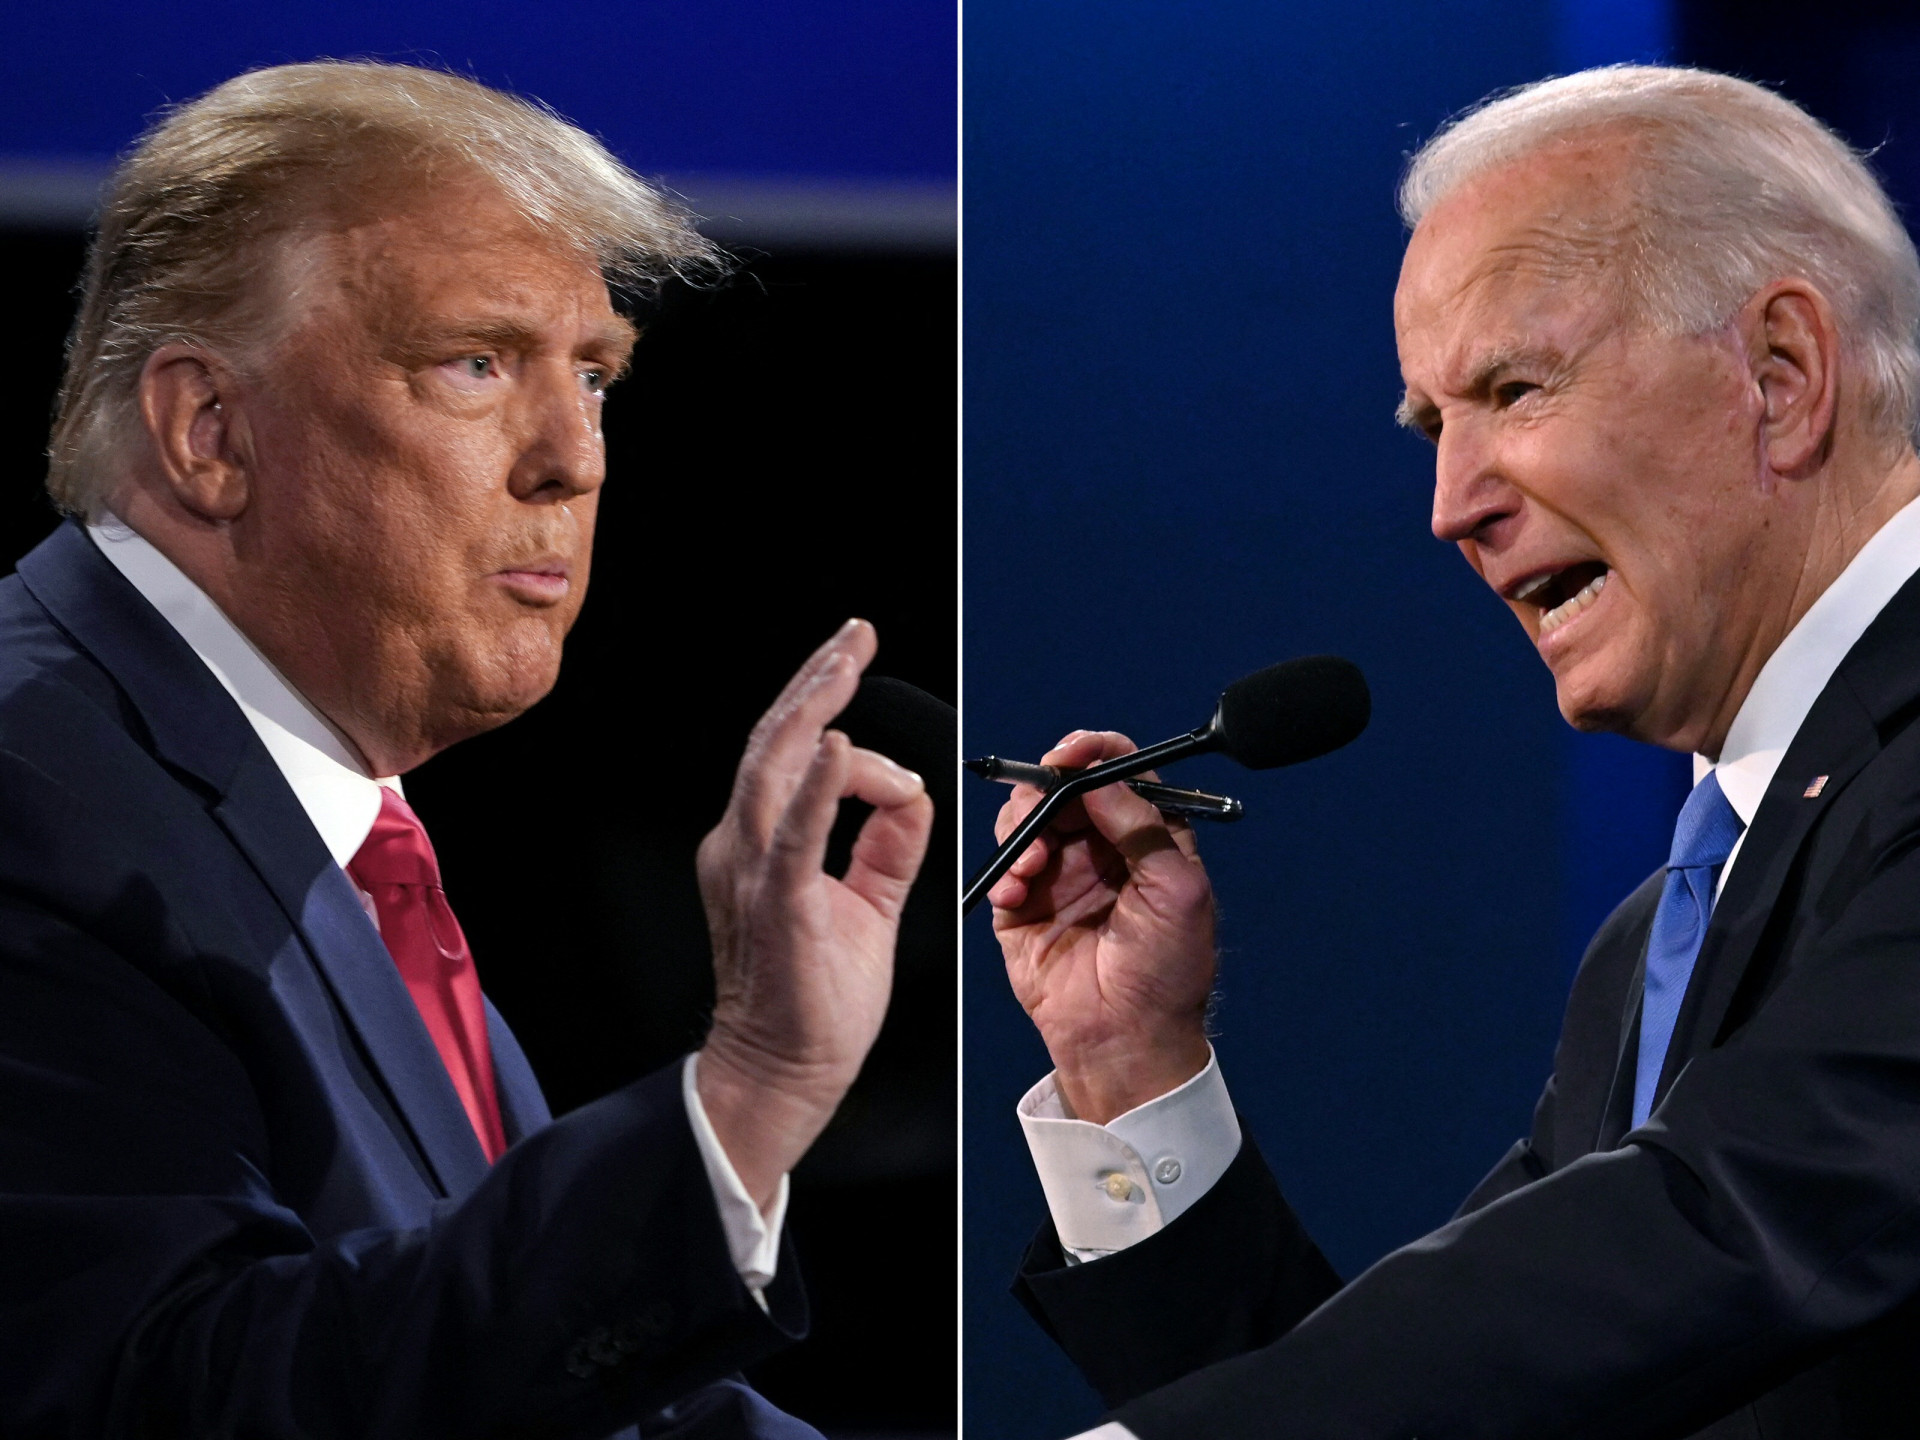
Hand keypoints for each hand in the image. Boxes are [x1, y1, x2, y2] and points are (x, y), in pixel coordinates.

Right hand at [695, 619, 934, 1208]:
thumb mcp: (865, 903)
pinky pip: (794, 834)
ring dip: (816, 706)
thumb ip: (886, 845)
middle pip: (776, 741)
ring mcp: (752, 870)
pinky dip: (816, 787)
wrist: (783, 1073)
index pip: (795, 758)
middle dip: (819, 679)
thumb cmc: (815, 1000)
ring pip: (775, 766)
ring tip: (847, 659)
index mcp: (760, 844)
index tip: (864, 683)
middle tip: (855, 634)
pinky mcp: (776, 903)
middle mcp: (742, 845)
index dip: (833, 716)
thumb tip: (912, 791)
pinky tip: (839, 746)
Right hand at [990, 730, 1216, 1123]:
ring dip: (1023, 827)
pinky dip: (1005, 868)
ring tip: (1033, 863)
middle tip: (1042, 804)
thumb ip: (1143, 826)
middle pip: (1064, 787)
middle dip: (1047, 789)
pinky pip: (1003, 865)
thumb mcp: (1177, 890)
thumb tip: (1101, 777)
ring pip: (1028, 817)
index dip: (1095, 753)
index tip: (1071, 754)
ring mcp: (1059, 875)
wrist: (1126, 1041)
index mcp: (1148, 839)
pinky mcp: (1023, 906)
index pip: (1120, 773)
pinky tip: (1017, 891)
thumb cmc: (1167, 974)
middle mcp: (1101, 850)